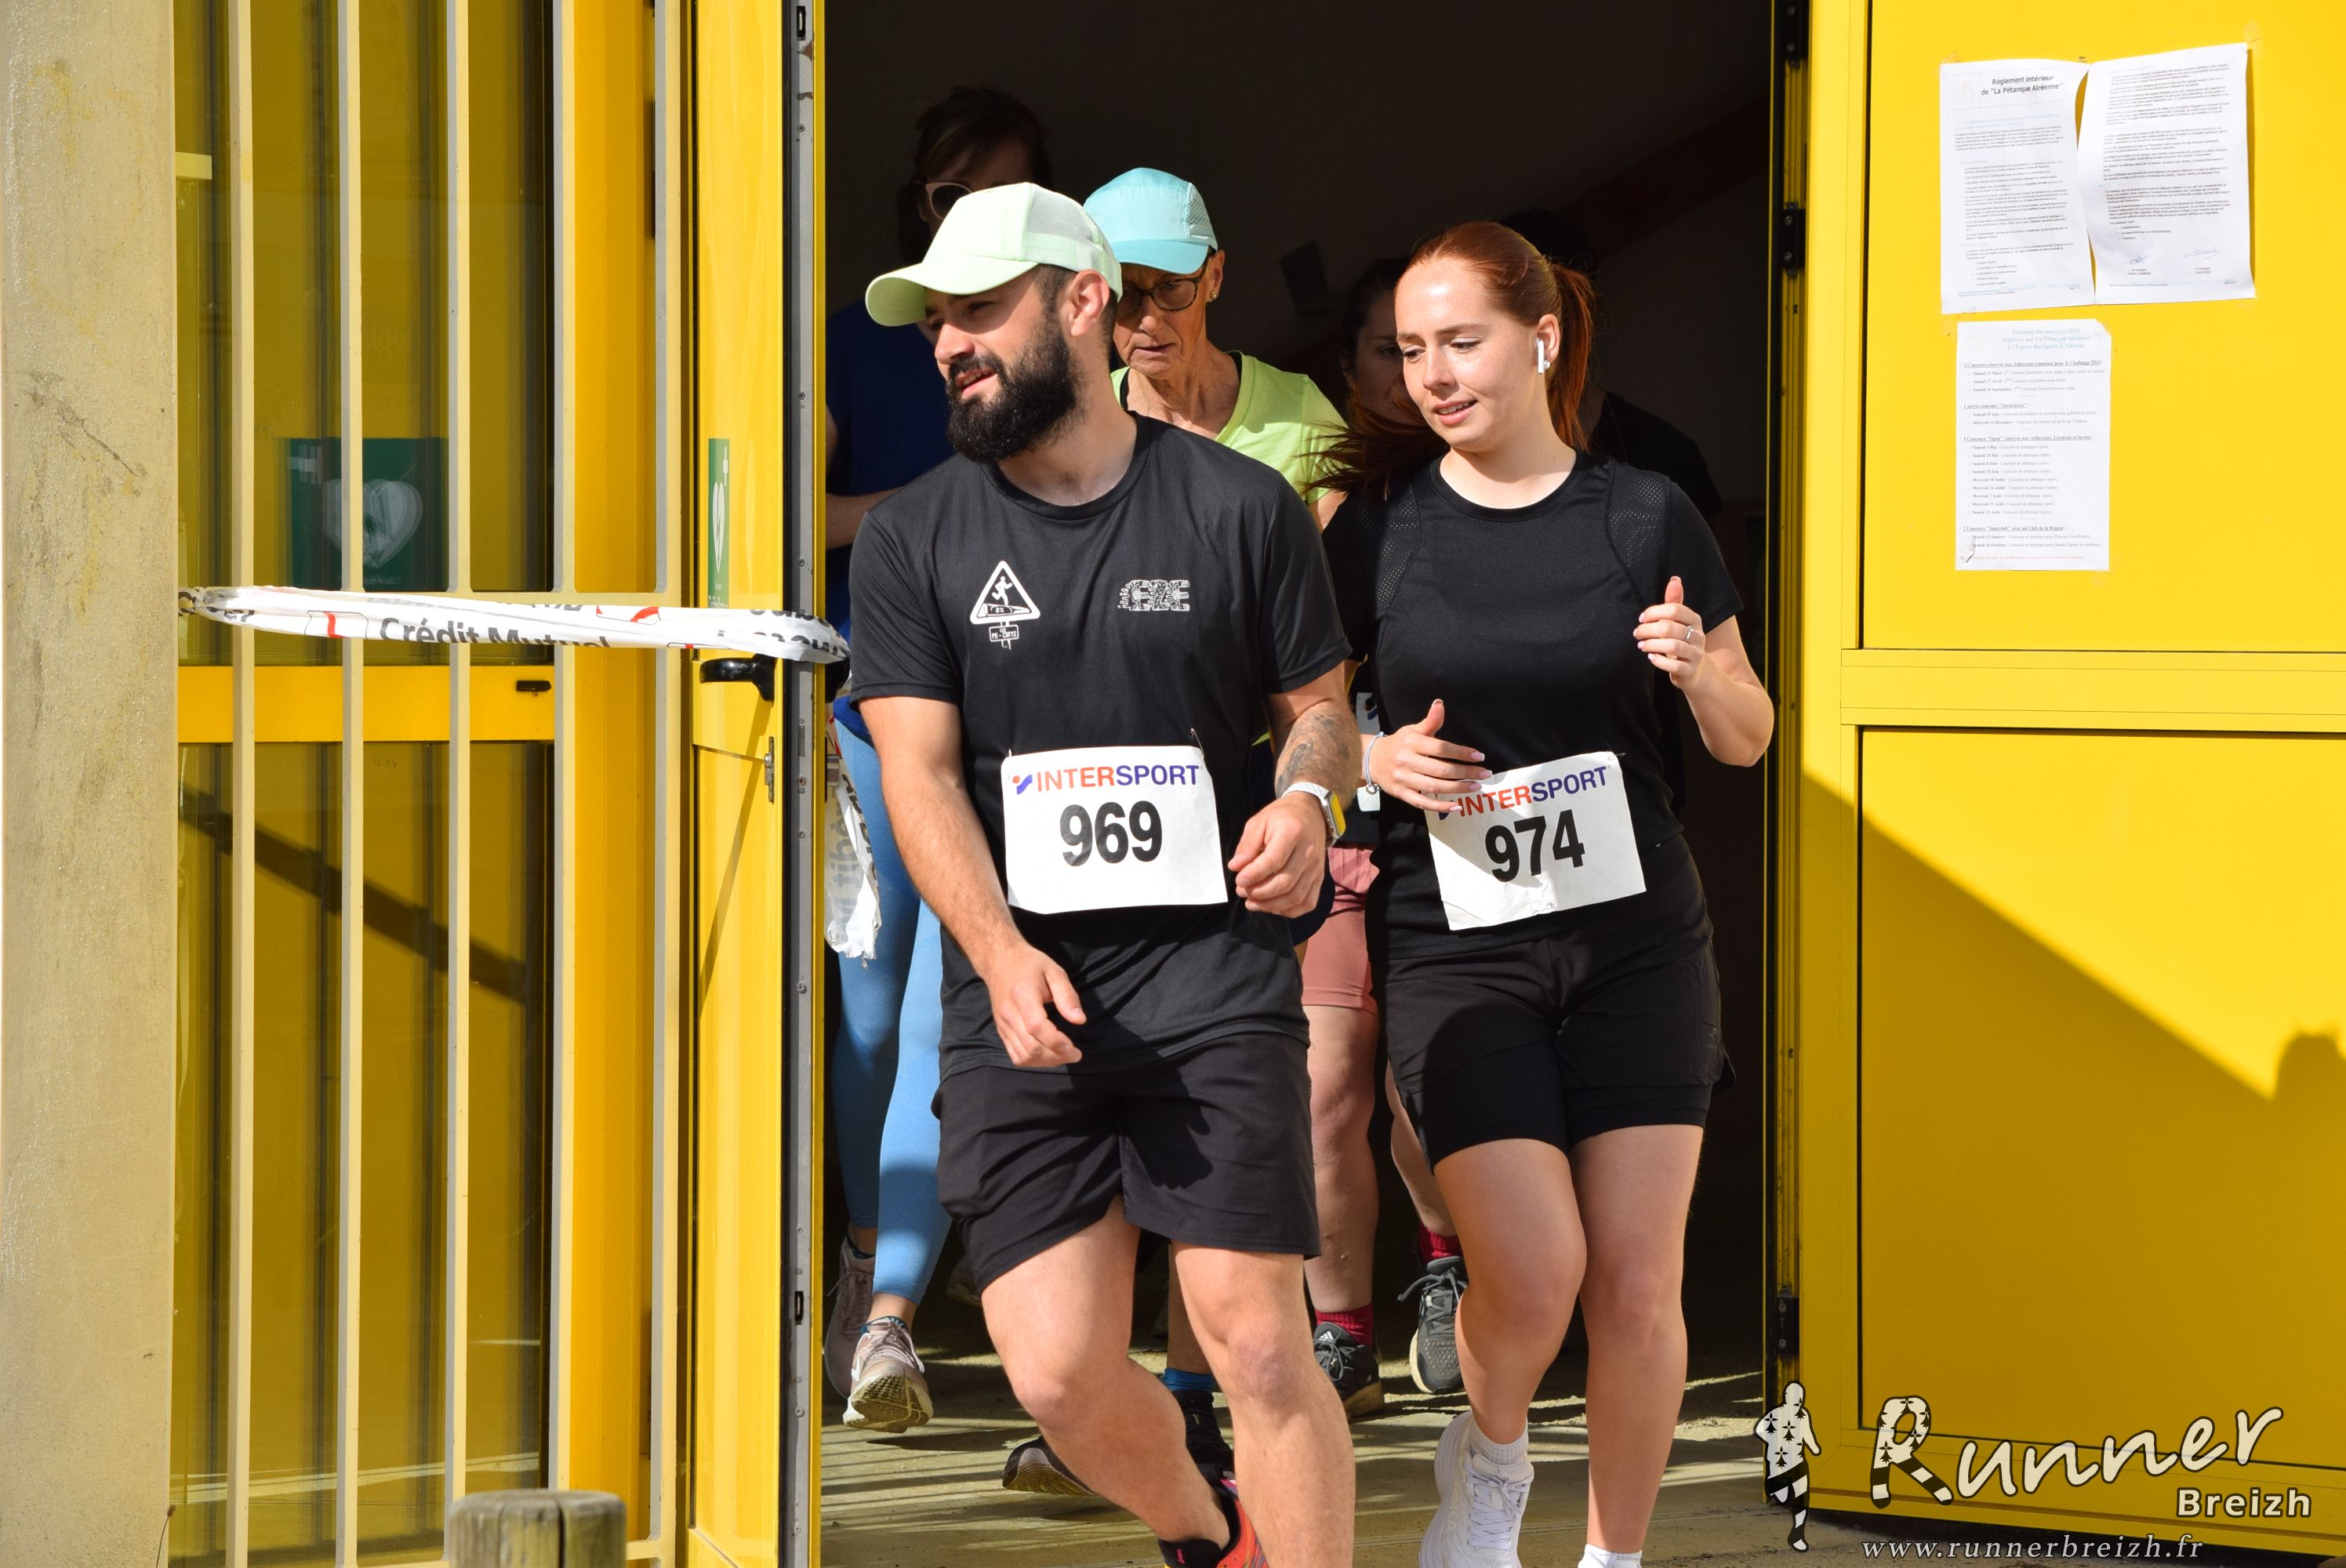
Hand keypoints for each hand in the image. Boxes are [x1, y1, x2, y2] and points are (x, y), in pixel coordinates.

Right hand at [976, 942, 1086, 1066]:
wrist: (999, 961)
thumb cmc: (1030, 964)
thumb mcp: (1054, 971)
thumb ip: (1067, 996)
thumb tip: (1080, 1020)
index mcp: (1022, 995)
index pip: (1036, 1027)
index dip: (1056, 1041)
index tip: (1074, 1047)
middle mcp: (1009, 1013)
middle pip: (1030, 1046)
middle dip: (1056, 1056)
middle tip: (1075, 1054)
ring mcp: (1003, 1024)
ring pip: (1022, 1056)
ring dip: (1046, 1062)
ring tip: (1063, 1055)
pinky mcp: (1001, 1031)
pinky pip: (1015, 1055)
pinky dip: (1033, 1061)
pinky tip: (1048, 1055)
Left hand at [1228, 793, 1325, 915]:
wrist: (1311, 813)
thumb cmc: (1280, 817)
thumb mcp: (1259, 822)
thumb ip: (1247, 845)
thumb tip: (1235, 867)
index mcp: (1292, 833)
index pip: (1274, 861)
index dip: (1254, 875)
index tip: (1239, 880)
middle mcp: (1308, 853)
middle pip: (1285, 883)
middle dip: (1259, 892)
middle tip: (1242, 891)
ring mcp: (1316, 868)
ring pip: (1296, 897)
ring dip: (1271, 905)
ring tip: (1251, 902)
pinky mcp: (1320, 878)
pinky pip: (1308, 903)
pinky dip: (1289, 911)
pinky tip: (1272, 907)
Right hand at [1368, 698, 1488, 814]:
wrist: (1372, 759)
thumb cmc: (1399, 743)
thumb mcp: (1413, 730)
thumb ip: (1430, 721)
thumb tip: (1440, 704)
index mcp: (1412, 743)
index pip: (1441, 748)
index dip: (1461, 753)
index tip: (1479, 756)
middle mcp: (1407, 761)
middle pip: (1441, 769)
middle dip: (1465, 772)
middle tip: (1484, 774)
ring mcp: (1403, 778)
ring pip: (1434, 786)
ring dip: (1458, 788)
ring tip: (1476, 787)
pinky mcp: (1401, 793)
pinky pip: (1422, 802)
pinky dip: (1440, 807)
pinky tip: (1457, 806)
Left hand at [1636, 576, 1708, 689]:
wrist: (1695, 669)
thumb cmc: (1681, 640)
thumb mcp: (1679, 621)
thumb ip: (1674, 602)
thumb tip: (1674, 579)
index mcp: (1694, 619)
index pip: (1674, 609)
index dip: (1654, 612)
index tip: (1641, 619)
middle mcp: (1698, 635)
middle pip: (1670, 627)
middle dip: (1648, 630)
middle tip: (1637, 634)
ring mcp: (1696, 653)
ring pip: (1673, 646)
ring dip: (1652, 645)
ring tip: (1641, 645)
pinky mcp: (1690, 670)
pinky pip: (1674, 665)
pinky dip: (1659, 661)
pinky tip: (1651, 657)